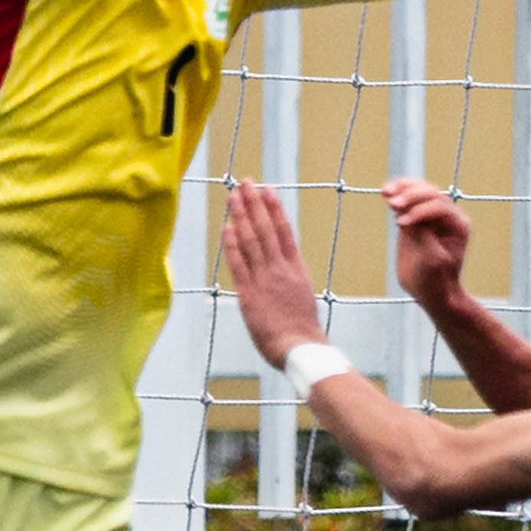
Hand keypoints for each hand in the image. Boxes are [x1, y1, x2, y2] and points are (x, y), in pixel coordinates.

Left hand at [221, 180, 327, 366]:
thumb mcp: (302, 297)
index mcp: (296, 269)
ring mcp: (265, 280)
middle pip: (266, 229)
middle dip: (254, 203)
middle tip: (245, 182)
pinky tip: (227, 227)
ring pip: (252, 241)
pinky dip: (232, 244)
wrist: (301, 348)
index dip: (274, 208)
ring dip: (241, 216)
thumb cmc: (303, 331)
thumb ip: (291, 280)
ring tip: (233, 196)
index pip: (285, 231)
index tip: (267, 190)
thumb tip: (284, 270)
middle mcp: (281, 269)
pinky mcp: (250, 294)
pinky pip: (239, 264)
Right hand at [382, 178, 473, 311]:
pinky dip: (397, 194)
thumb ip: (421, 237)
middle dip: (411, 196)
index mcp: (458, 225)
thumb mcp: (431, 261)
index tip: (401, 224)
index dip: (420, 211)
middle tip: (393, 204)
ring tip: (386, 192)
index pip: (440, 207)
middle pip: (430, 194)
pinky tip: (385, 192)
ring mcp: (431, 215)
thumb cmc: (436, 281)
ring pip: (419, 191)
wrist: (431, 293)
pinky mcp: (415, 218)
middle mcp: (447, 216)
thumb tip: (404, 216)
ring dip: (402, 189)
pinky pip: (407, 199)